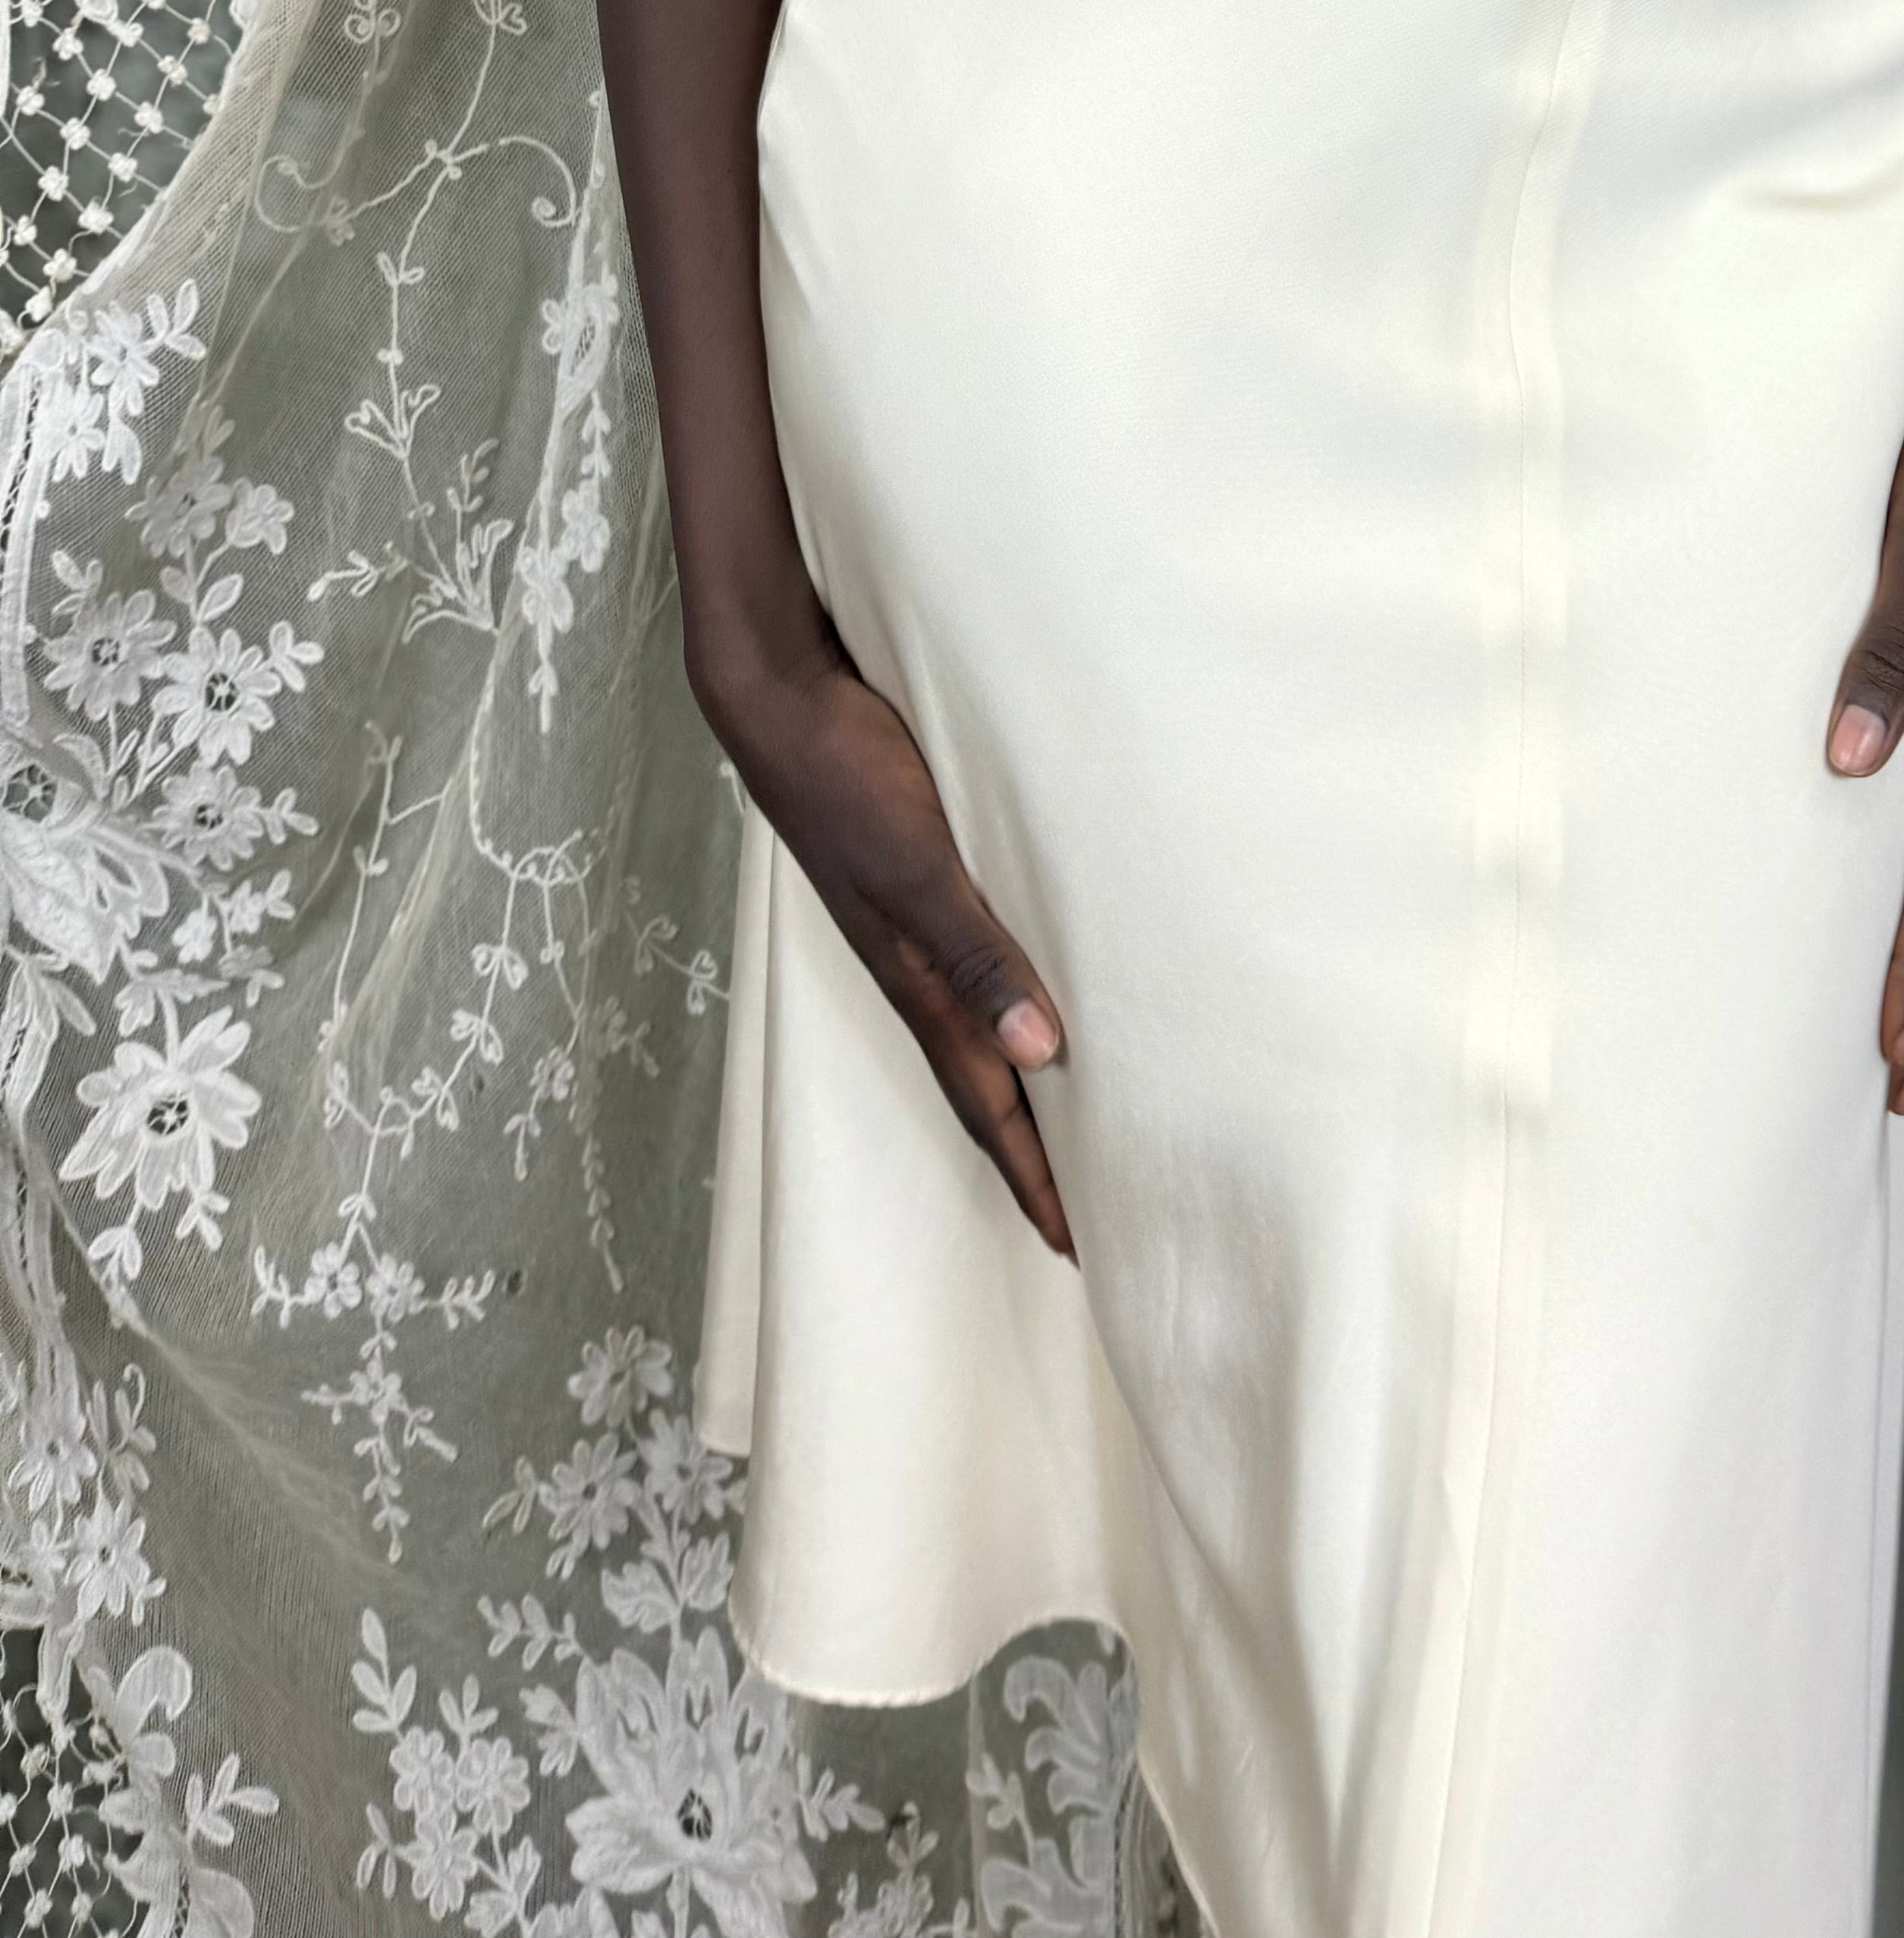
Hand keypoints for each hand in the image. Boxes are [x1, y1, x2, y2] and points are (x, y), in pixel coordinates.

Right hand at [689, 597, 1073, 1255]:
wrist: (778, 693)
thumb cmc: (847, 776)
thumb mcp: (918, 869)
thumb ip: (977, 954)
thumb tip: (1044, 1056)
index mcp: (916, 979)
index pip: (987, 1103)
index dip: (1032, 1174)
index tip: (1078, 1245)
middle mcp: (916, 963)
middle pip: (984, 1081)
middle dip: (1034, 1151)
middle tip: (1091, 1207)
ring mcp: (913, 920)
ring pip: (982, 1023)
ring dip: (1025, 1079)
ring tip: (1080, 1117)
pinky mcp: (922, 872)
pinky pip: (979, 959)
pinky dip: (1014, 999)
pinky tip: (1045, 986)